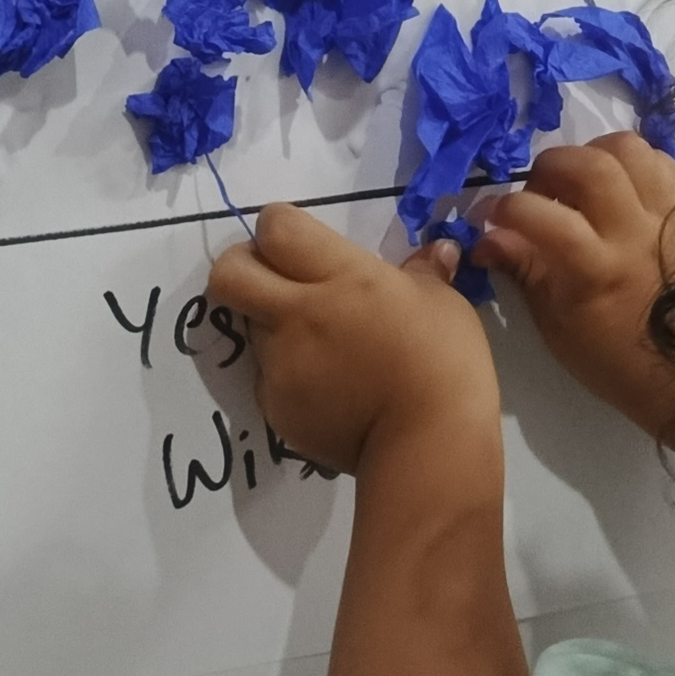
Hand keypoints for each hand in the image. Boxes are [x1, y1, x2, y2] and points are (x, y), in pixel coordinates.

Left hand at [208, 199, 494, 475]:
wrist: (428, 447)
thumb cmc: (445, 364)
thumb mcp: (445, 305)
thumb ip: (423, 274)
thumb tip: (434, 252)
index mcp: (339, 277)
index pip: (275, 228)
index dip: (279, 228)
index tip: (301, 243)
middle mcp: (295, 315)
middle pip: (229, 273)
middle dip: (241, 266)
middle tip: (274, 277)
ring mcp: (280, 365)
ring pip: (249, 327)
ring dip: (272, 324)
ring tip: (320, 345)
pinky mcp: (275, 408)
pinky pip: (268, 377)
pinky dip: (289, 375)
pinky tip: (330, 389)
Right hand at [470, 132, 674, 441]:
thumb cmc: (613, 359)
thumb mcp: (555, 325)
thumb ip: (523, 271)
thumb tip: (485, 237)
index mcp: (597, 271)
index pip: (542, 217)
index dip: (505, 208)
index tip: (489, 216)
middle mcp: (634, 234)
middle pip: (590, 167)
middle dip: (549, 166)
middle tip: (539, 191)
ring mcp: (667, 217)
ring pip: (629, 150)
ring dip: (592, 154)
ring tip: (577, 182)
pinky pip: (661, 162)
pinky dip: (631, 163)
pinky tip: (616, 186)